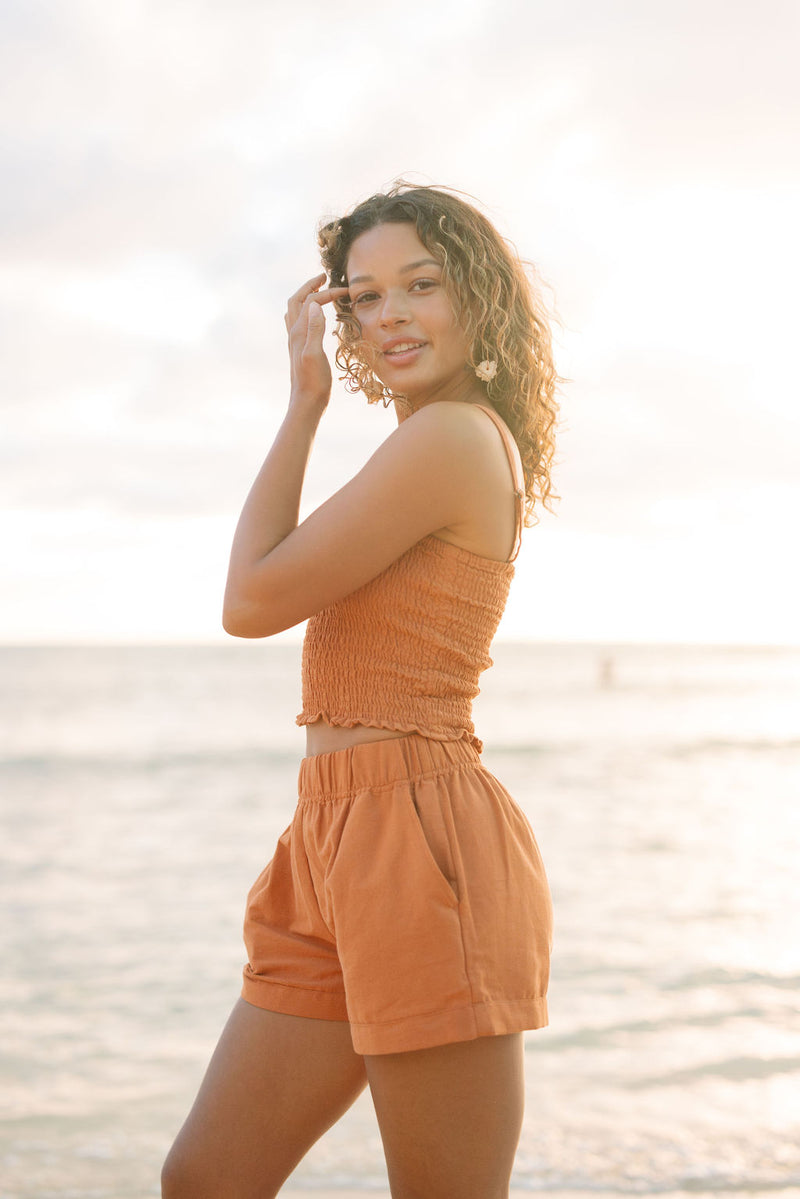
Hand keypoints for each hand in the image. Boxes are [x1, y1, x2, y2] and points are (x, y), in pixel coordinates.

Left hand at [284, 273, 348, 414]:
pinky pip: (297, 321)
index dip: (328, 293)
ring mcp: (295, 340)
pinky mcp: (299, 348)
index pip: (312, 301)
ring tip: (318, 290)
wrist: (306, 402)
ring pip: (295, 310)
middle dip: (310, 286)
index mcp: (299, 332)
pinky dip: (305, 310)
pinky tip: (313, 315)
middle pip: (297, 300)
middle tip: (324, 277)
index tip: (346, 291)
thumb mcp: (315, 355)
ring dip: (305, 296)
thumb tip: (315, 304)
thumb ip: (315, 329)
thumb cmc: (314, 382)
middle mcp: (294, 333)